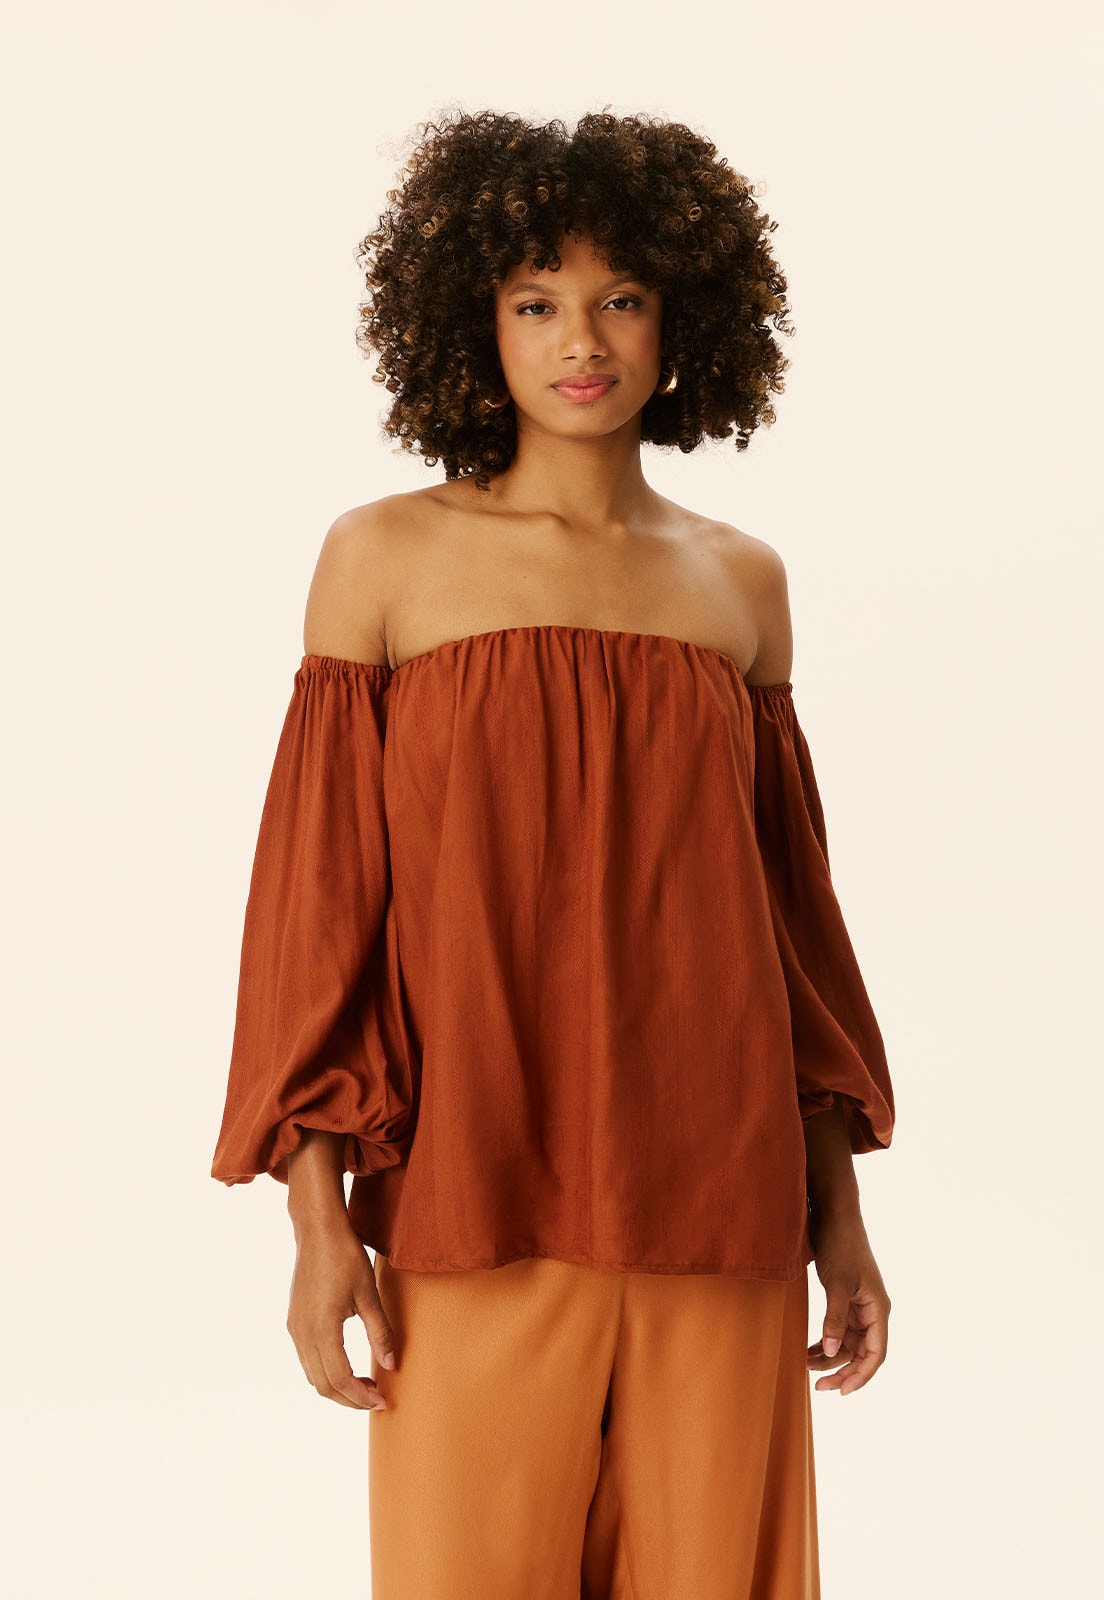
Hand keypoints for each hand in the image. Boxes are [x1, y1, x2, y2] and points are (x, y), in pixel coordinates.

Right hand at [286, 1218, 397, 1409]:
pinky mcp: (294, 1321)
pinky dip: (326, 1371)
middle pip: (323, 1385)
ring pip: (313, 1375)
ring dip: (337, 1387)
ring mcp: (295, 1329)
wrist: (318, 1231)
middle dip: (350, 1398)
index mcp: (322, 1330)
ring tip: (365, 1384)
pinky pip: (307, 1359)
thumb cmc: (345, 1257)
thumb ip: (380, 1332)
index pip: (341, 1380)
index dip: (362, 1396)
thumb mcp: (369, 1294)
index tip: (383, 1400)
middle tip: (377, 1397)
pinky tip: (346, 1364)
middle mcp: (303, 1335)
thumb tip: (392, 1365)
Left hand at [806, 1208, 889, 1395]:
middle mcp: (872, 1310)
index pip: (876, 1353)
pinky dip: (825, 1340)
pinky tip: (808, 1349)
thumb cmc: (840, 1245)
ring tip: (805, 1365)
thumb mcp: (837, 1283)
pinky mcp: (845, 1298)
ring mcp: (858, 1304)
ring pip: (847, 1342)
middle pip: (861, 1352)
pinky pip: (838, 1328)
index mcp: (878, 1308)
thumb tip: (833, 1351)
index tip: (842, 1392)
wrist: (834, 1214)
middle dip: (841, 1370)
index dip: (861, 1375)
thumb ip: (835, 1318)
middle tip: (818, 1386)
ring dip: (830, 1356)